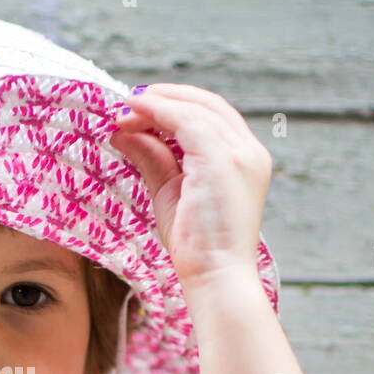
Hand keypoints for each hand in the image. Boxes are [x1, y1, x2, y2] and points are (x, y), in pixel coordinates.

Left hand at [109, 84, 270, 285]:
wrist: (214, 277)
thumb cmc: (196, 247)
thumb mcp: (170, 192)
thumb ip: (153, 159)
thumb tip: (123, 132)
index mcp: (245, 160)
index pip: (212, 117)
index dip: (176, 106)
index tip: (139, 109)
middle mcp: (249, 152)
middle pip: (207, 104)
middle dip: (166, 97)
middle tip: (128, 102)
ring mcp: (240, 154)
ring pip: (196, 108)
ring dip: (157, 103)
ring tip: (124, 110)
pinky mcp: (222, 160)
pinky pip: (187, 121)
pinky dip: (158, 111)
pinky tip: (134, 113)